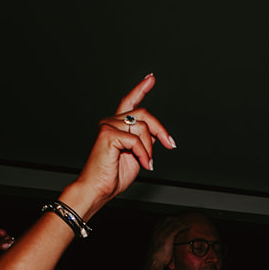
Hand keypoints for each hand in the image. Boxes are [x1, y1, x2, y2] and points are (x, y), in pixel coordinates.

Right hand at [61, 75, 177, 218]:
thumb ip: (144, 141)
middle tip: (170, 144)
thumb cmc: (113, 177)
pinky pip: (136, 140)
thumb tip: (156, 133)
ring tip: (147, 164)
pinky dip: (144, 154)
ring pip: (143, 128)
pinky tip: (144, 165)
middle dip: (161, 130)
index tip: (151, 79)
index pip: (129, 102)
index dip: (140, 89)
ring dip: (150, 149)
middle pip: (144, 114)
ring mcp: (108, 126)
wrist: (98, 190)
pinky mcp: (107, 134)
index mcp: (117, 125)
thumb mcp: (137, 156)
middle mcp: (111, 122)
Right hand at [146, 215, 185, 269]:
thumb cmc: (157, 257)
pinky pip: (177, 228)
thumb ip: (161, 242)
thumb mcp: (157, 247)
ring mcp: (162, 233)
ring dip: (180, 222)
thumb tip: (169, 242)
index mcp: (154, 232)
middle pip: (167, 219)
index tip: (175, 222)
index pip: (161, 220)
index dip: (169, 219)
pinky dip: (183, 226)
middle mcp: (158, 230)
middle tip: (182, 223)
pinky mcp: (168, 237)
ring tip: (185, 225)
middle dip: (176, 219)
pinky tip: (187, 228)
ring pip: (173, 222)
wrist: (154, 262)